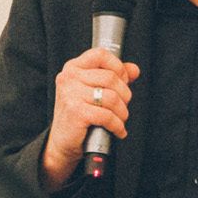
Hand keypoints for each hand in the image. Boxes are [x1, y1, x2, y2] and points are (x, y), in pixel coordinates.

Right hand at [40, 47, 140, 191]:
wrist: (62, 142)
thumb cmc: (79, 115)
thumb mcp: (94, 91)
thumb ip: (114, 77)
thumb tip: (134, 69)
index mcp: (72, 68)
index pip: (100, 55)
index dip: (118, 67)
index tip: (124, 81)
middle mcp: (69, 78)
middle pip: (111, 77)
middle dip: (125, 95)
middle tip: (122, 107)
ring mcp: (70, 94)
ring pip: (112, 97)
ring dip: (122, 112)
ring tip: (120, 120)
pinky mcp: (76, 112)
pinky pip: (107, 115)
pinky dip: (117, 125)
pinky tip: (117, 130)